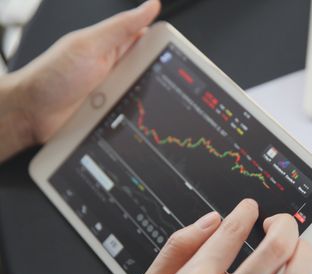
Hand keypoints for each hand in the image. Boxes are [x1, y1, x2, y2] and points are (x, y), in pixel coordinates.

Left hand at [0, 0, 159, 161]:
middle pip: (152, 73)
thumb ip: (121, 27)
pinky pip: (135, 117)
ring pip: (146, 97)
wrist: (31, 113)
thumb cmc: (52, 76)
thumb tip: (150, 6)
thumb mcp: (90, 45)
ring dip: (144, 101)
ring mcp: (117, 94)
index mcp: (114, 48)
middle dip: (157, 79)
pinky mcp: (115, 115)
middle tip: (146, 83)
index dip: (164, 45)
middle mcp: (118, 70)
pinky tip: (131, 121)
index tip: (176, 53)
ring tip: (129, 101)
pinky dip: (136, 119)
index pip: (149, 41)